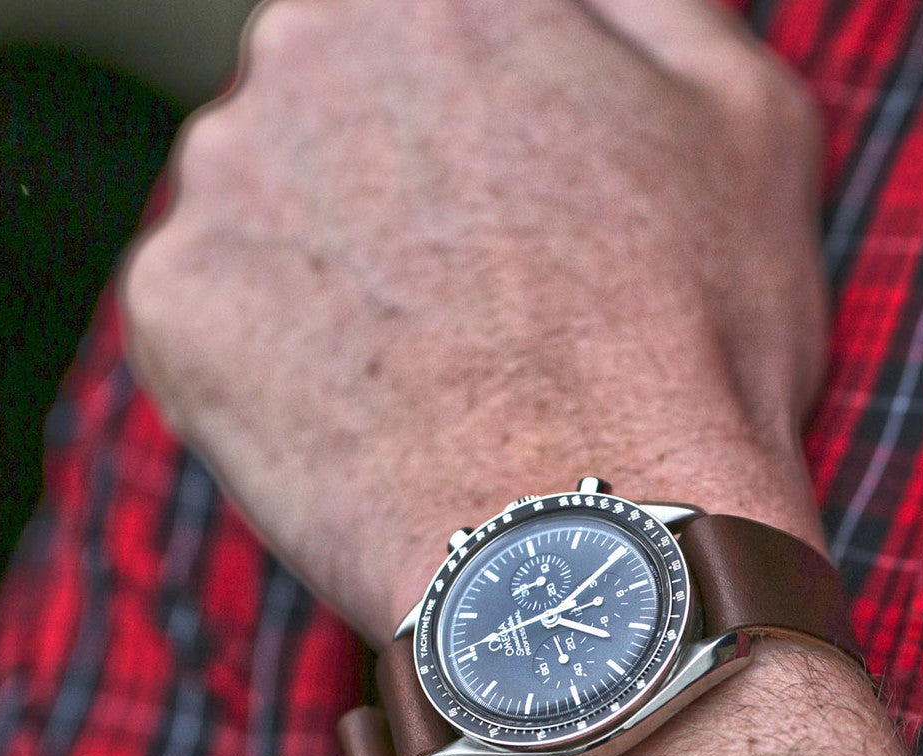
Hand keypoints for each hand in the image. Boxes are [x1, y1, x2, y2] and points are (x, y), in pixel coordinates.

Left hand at [120, 0, 831, 645]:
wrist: (595, 535)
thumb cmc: (690, 344)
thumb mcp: (747, 128)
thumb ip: (659, 19)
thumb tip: (596, 7)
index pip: (443, 45)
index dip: (497, 148)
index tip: (529, 229)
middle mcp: (311, 47)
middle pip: (346, 119)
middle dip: (402, 193)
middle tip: (484, 310)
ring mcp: (226, 176)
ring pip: (275, 216)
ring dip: (334, 276)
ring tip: (431, 378)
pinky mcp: (175, 305)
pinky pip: (222, 321)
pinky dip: (278, 367)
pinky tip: (364, 418)